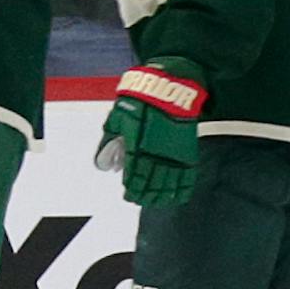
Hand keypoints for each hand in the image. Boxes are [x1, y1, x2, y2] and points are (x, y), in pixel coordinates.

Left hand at [93, 60, 204, 206]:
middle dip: (146, 194)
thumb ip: (108, 142)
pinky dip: (183, 187)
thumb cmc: (139, 101)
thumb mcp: (116, 119)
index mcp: (137, 147)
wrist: (167, 87)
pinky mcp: (187, 148)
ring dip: (163, 195)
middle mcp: (156, 153)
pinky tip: (179, 196)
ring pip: (169, 182)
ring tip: (158, 201)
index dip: (132, 189)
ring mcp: (173, 152)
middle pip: (152, 182)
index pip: (134, 176)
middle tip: (141, 200)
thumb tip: (102, 165)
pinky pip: (187, 173)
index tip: (129, 196)